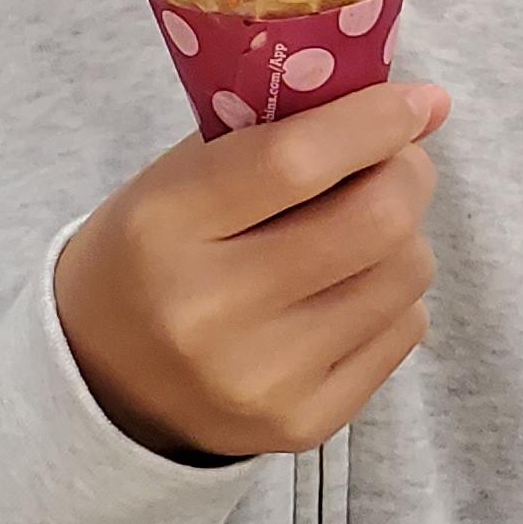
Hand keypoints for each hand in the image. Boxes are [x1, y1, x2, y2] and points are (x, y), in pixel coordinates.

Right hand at [56, 81, 449, 461]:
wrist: (105, 384)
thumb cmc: (153, 255)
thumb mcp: (177, 180)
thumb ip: (273, 136)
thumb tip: (409, 107)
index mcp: (164, 228)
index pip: (295, 160)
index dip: (373, 122)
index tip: (417, 100)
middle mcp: (210, 311)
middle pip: (373, 221)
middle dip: (408, 173)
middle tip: (399, 160)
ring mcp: (262, 378)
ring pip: (404, 276)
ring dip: (405, 236)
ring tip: (364, 230)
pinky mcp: (304, 423)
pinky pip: (403, 331)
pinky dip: (393, 296)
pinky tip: (348, 289)